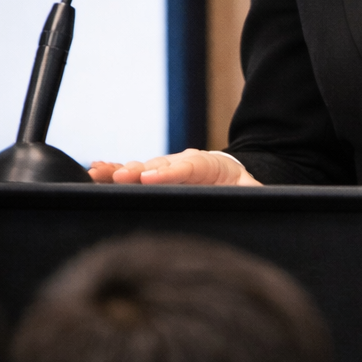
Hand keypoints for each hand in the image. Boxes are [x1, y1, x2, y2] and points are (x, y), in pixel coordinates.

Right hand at [88, 149, 260, 185]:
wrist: (227, 172)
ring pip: (141, 169)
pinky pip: (132, 174)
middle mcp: (182, 163)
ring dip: (119, 172)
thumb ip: (256, 193)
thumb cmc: (237, 185)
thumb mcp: (251, 189)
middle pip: (159, 166)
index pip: (188, 167)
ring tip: (97, 173)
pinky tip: (94, 170)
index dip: (169, 172)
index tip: (150, 177)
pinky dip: (113, 172)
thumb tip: (268, 198)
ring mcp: (165, 168)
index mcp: (209, 166)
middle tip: (122, 177)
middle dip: (139, 172)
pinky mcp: (152, 175)